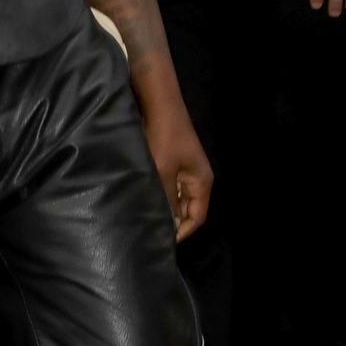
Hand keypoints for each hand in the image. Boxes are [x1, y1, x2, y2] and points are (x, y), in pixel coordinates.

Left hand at [143, 100, 213, 240]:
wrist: (158, 103)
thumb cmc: (163, 138)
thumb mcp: (162, 172)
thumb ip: (165, 200)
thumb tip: (165, 224)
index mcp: (201, 182)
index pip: (197, 217)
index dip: (182, 232)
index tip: (162, 241)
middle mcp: (196, 179)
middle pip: (188, 210)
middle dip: (173, 222)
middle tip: (150, 233)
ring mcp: (184, 170)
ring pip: (177, 199)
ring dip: (165, 209)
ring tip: (146, 220)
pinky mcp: (172, 163)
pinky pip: (169, 188)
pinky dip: (160, 196)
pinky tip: (144, 201)